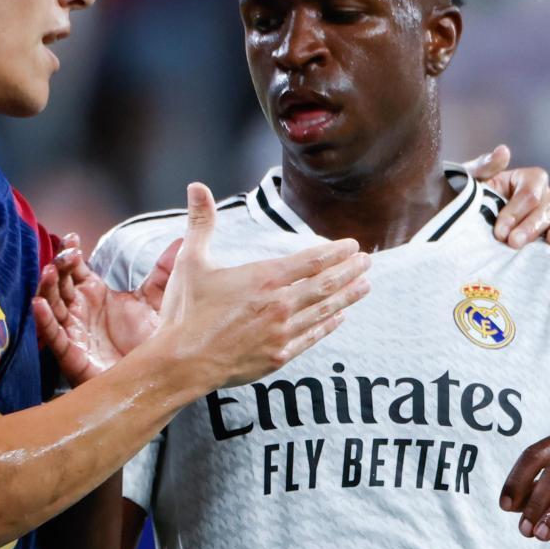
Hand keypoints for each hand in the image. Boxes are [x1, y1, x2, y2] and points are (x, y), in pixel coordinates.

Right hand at [33, 233, 179, 387]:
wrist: (151, 378)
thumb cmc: (146, 341)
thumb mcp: (156, 301)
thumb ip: (164, 273)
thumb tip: (180, 244)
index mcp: (95, 293)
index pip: (77, 268)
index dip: (71, 252)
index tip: (73, 238)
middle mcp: (80, 308)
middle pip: (61, 282)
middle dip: (60, 266)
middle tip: (66, 254)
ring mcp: (73, 330)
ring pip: (52, 304)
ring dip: (47, 287)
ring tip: (49, 271)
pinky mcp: (71, 353)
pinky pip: (53, 335)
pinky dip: (44, 320)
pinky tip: (39, 304)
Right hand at [159, 182, 370, 388]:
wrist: (182, 362)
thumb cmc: (185, 311)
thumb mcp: (190, 261)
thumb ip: (200, 222)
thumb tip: (196, 186)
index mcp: (263, 278)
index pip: (312, 260)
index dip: (336, 251)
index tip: (352, 245)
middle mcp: (279, 304)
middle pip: (326, 284)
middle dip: (350, 272)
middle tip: (368, 262)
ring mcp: (282, 332)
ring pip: (324, 310)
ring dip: (348, 296)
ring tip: (366, 286)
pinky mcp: (279, 356)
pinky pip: (312, 337)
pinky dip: (329, 325)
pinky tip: (340, 317)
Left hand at [463, 145, 549, 249]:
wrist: (458, 227)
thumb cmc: (463, 201)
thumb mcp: (467, 181)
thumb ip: (483, 167)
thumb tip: (504, 150)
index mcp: (526, 180)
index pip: (531, 191)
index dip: (517, 210)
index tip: (499, 229)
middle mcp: (543, 197)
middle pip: (548, 208)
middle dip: (531, 226)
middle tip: (512, 243)